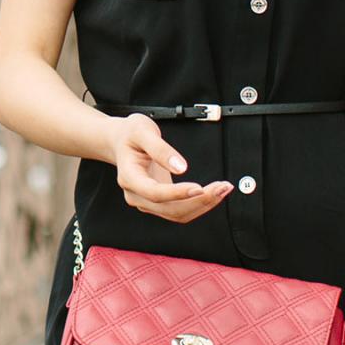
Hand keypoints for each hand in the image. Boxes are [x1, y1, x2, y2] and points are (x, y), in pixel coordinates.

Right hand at [106, 114, 230, 221]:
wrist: (120, 141)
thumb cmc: (130, 134)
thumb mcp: (143, 131)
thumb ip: (161, 149)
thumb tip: (181, 167)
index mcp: (129, 178)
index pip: (155, 193)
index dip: (178, 193)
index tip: (200, 188)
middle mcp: (136, 195)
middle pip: (170, 209)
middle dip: (199, 201)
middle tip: (222, 187)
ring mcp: (146, 201)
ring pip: (177, 214)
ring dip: (202, 205)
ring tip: (223, 189)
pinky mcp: (158, 202)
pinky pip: (179, 210)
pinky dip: (198, 204)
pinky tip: (213, 193)